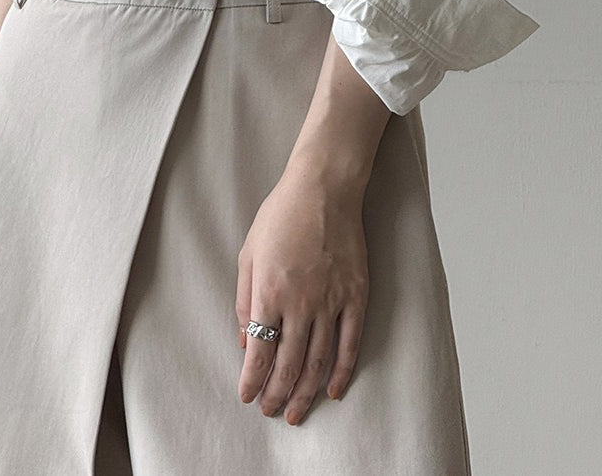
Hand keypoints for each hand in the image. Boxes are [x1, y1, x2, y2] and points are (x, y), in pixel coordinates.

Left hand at [234, 162, 368, 425]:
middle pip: (289, 364)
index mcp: (270, 292)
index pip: (260, 352)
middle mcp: (301, 303)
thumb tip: (245, 342)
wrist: (324, 189)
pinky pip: (350, 342)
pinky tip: (334, 389)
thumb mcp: (248, 254)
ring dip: (306, 392)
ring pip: (318, 361)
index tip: (248, 397)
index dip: (253, 381)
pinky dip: (343, 370)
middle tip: (271, 411)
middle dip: (277, 394)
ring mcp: (332, 301)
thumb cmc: (281, 215)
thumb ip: (245, 301)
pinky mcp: (356, 295)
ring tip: (297, 412)